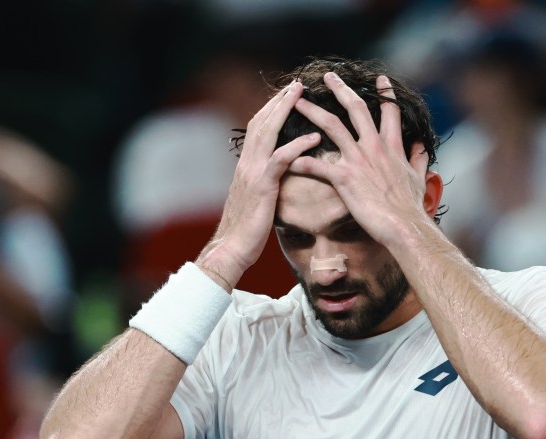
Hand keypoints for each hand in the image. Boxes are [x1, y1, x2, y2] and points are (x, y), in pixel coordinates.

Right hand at [197, 80, 319, 288]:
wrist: (231, 248)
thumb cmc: (246, 230)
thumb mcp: (254, 200)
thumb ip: (262, 183)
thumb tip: (272, 177)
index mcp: (245, 166)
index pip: (256, 129)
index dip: (270, 110)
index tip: (285, 95)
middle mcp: (246, 164)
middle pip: (261, 122)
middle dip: (278, 101)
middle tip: (296, 83)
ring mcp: (253, 173)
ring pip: (268, 132)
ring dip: (285, 110)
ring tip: (302, 94)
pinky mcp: (263, 186)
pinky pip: (280, 160)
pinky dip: (297, 145)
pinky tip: (313, 137)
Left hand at [287, 73, 431, 248]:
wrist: (404, 226)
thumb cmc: (410, 206)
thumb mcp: (419, 177)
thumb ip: (418, 157)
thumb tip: (421, 143)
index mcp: (392, 145)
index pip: (390, 111)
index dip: (386, 93)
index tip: (380, 78)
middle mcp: (374, 146)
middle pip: (355, 108)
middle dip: (340, 89)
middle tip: (328, 77)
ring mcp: (358, 160)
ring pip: (332, 126)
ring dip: (312, 111)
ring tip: (297, 102)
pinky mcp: (345, 178)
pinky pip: (317, 165)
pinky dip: (301, 161)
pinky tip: (288, 158)